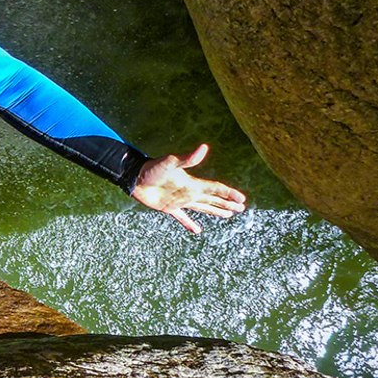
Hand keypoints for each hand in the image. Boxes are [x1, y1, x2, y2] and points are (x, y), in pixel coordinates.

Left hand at [130, 143, 247, 233]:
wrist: (135, 177)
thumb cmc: (152, 168)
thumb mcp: (171, 162)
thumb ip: (188, 158)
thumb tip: (204, 147)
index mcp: (192, 183)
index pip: (215, 189)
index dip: (228, 194)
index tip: (242, 199)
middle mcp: (188, 192)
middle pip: (212, 199)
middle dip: (227, 204)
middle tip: (242, 208)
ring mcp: (179, 201)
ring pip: (202, 208)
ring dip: (215, 211)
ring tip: (228, 215)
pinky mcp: (168, 208)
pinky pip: (182, 218)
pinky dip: (190, 224)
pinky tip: (197, 231)